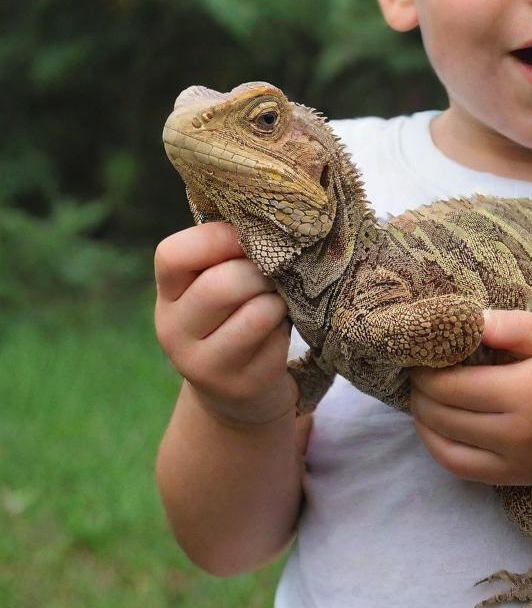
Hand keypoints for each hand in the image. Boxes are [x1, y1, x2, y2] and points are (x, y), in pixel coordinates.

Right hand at [154, 222, 295, 426]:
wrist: (237, 388)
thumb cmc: (235, 315)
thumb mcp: (219, 282)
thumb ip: (230, 252)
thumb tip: (272, 219)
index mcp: (168, 293)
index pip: (172, 254)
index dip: (216, 238)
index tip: (247, 239)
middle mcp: (173, 330)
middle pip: (220, 285)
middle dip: (260, 272)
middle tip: (274, 274)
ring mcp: (202, 364)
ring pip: (256, 314)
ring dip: (278, 301)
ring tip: (279, 300)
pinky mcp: (239, 385)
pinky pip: (276, 342)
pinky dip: (286, 329)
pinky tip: (279, 332)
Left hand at [409, 309, 531, 485]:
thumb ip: (516, 326)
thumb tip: (470, 319)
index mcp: (526, 392)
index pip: (453, 384)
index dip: (426, 367)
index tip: (421, 348)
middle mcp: (513, 433)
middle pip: (441, 413)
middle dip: (419, 389)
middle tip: (418, 365)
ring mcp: (510, 461)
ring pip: (441, 443)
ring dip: (422, 416)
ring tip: (423, 391)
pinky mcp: (509, 478)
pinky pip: (457, 467)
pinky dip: (435, 445)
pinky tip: (435, 423)